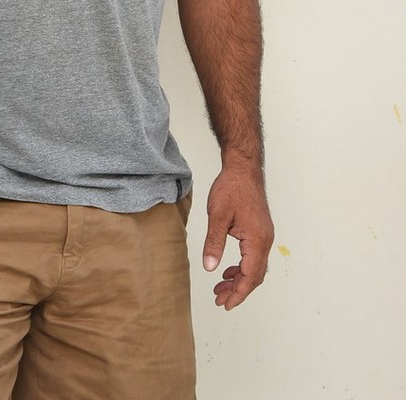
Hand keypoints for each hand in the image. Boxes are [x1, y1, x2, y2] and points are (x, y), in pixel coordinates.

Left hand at [202, 164, 273, 309]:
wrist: (243, 169)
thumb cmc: (231, 188)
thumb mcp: (217, 216)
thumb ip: (214, 243)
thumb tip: (210, 268)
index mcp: (257, 240)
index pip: (250, 276)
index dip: (238, 293)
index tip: (226, 304)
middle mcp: (265, 241)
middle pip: (254, 275)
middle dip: (238, 290)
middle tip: (219, 300)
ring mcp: (264, 236)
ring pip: (254, 267)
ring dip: (239, 279)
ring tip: (220, 287)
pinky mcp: (260, 231)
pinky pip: (253, 256)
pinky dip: (242, 267)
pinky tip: (228, 269)